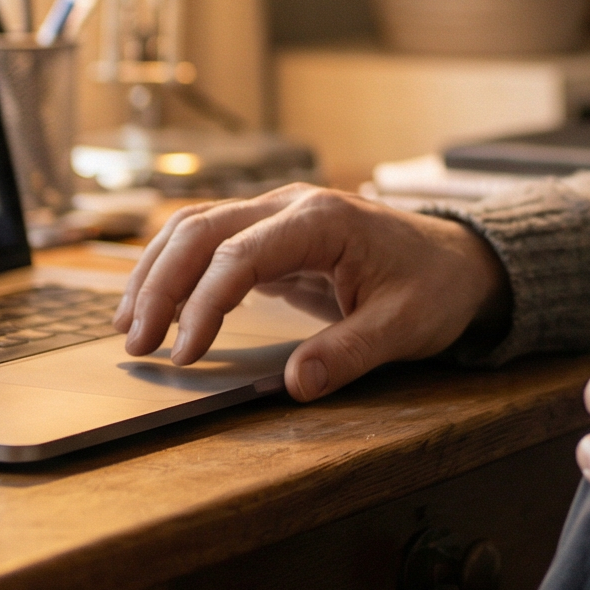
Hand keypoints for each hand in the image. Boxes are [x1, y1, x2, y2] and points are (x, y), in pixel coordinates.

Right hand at [109, 184, 507, 400]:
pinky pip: (210, 243)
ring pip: (194, 228)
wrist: (459, 260)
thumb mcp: (403, 327)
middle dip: (160, 286)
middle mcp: (290, 205)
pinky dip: (175, 271)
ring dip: (156, 273)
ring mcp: (278, 215)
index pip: (239, 255)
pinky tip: (158, 309)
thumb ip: (348, 353)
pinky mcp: (272, 236)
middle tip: (136, 344)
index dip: (204, 305)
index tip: (185, 355)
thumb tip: (294, 384)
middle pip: (201, 231)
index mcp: (321, 220)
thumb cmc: (434, 287)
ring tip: (130, 326)